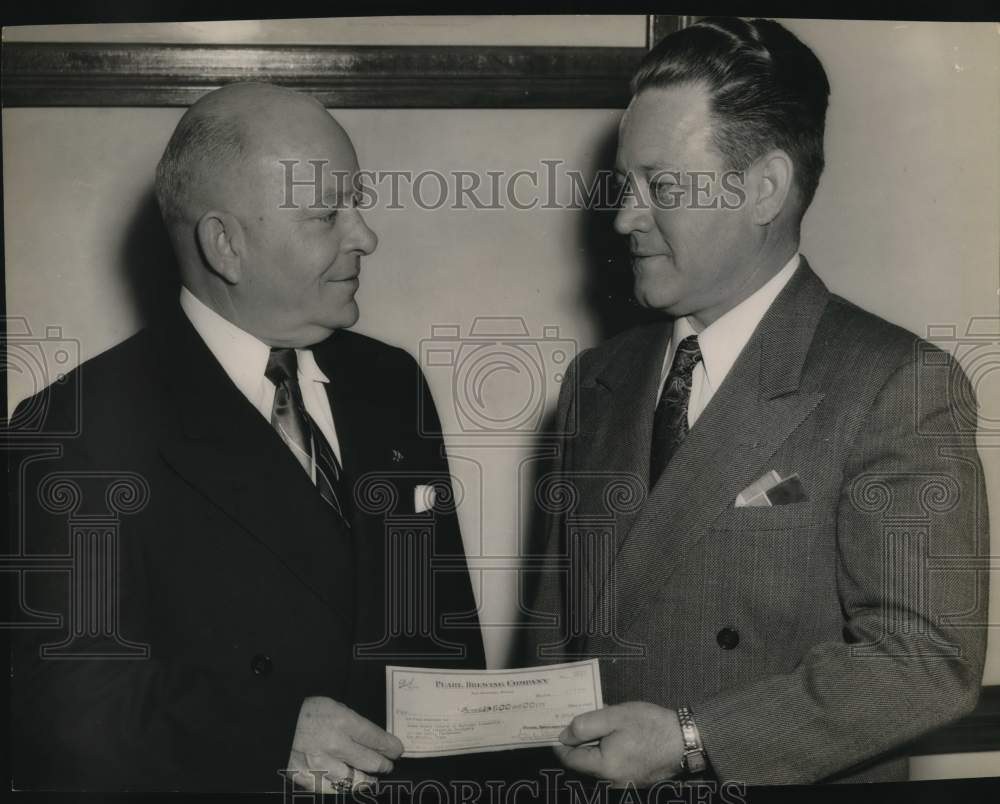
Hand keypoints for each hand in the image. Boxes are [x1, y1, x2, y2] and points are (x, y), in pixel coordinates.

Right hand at [286, 697, 403, 792]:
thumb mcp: (333, 706)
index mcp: (343, 721)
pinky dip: (341, 788)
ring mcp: (320, 763)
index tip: (396, 750)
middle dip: (383, 765)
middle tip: (387, 765)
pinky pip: (330, 789)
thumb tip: (372, 738)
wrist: (275, 721)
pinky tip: (347, 784)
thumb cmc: (304, 711)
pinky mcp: (306, 777)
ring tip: (371, 779)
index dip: (391, 747)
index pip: (377, 739)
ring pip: (353, 780)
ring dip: (366, 780)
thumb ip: (352, 722)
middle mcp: (334, 744)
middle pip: (370, 762)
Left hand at [554, 702, 684, 786]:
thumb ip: (586, 725)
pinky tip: (613, 735)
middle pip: (583, 763)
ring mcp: (624, 783)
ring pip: (598, 764)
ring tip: (596, 725)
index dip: (561, 743)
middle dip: (578, 743)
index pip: (570, 759)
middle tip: (575, 722)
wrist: (685, 740)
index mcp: (604, 767)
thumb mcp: (615, 716)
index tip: (556, 728)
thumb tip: (564, 735)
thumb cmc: (650, 725)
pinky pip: (612, 766)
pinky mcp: (634, 780)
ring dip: (593, 746)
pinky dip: (607, 751)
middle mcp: (611, 782)